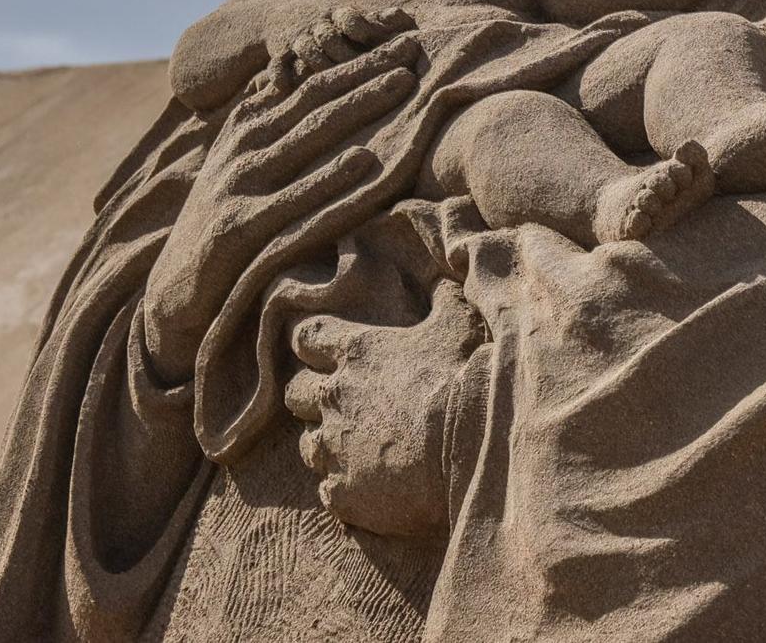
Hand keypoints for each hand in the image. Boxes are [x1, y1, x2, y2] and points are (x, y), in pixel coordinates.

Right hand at [143, 35, 420, 380]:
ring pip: (307, 138)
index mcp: (244, 130)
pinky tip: (365, 162)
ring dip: (357, 107)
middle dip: (365, 70)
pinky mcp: (241, 229)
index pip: (307, 84)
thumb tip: (287, 72)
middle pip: (312, 100)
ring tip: (401, 85)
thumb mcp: (237, 164)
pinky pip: (296, 201)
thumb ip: (265, 122)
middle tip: (414, 47)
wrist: (176, 291)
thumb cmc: (223, 219)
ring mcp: (239, 188)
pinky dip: (331, 179)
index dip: (354, 59)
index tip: (401, 39)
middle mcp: (240, 150)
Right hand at [263, 5, 414, 92]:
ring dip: (317, 63)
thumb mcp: (353, 12)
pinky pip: (278, 64)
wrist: (286, 15)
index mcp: (340, 14)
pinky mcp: (282, 53)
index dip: (357, 24)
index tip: (365, 35)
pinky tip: (285, 88)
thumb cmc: (333, 19)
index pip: (349, 16)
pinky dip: (279, 74)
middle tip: (358, 71)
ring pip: (306, 50)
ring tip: (329, 82)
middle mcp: (319, 25)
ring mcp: (299, 39)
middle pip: (329, 37)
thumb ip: (379, 19)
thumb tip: (408, 20)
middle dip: (342, 52)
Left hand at [284, 280, 484, 537]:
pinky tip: (371, 484)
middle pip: (294, 392)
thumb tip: (441, 273)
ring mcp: (334, 448)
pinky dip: (345, 485)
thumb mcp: (457, 323)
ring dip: (327, 442)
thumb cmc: (463, 376)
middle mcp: (334, 398)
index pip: (307, 337)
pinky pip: (327, 489)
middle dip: (310, 393)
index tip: (325, 348)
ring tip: (359, 447)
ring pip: (307, 445)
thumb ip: (441, 295)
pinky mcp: (342, 491)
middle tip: (342, 401)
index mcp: (356, 353)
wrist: (471, 443)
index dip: (312, 341)